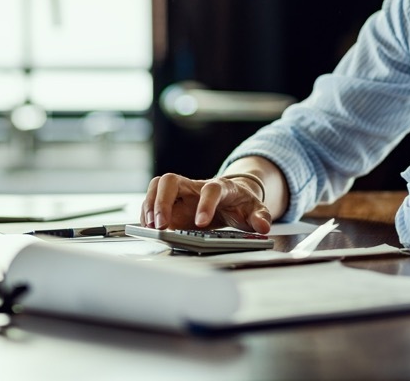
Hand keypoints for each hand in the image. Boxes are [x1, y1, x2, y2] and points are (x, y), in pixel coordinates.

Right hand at [141, 172, 271, 233]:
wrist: (232, 198)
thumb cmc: (240, 204)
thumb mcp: (254, 210)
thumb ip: (260, 217)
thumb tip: (263, 226)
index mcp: (219, 187)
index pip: (210, 189)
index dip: (205, 204)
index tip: (201, 223)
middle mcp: (195, 186)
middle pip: (172, 180)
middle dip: (163, 201)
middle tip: (162, 224)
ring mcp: (181, 193)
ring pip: (158, 186)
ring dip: (150, 205)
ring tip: (151, 226)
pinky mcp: (171, 203)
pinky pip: (152, 200)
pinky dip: (147, 213)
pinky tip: (149, 228)